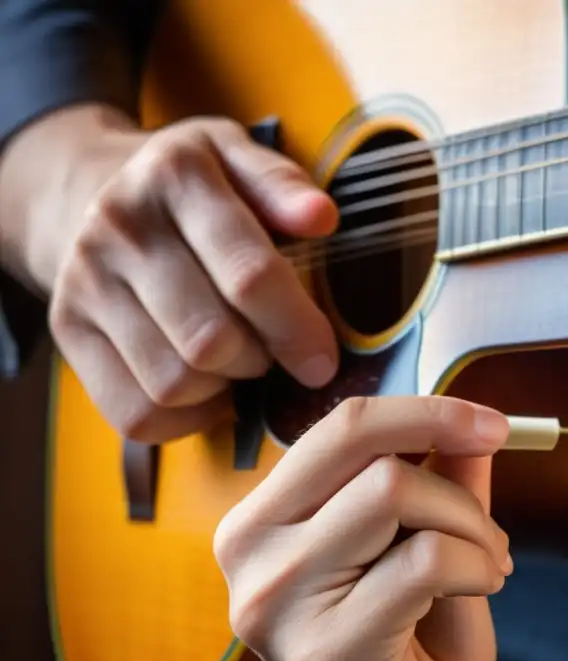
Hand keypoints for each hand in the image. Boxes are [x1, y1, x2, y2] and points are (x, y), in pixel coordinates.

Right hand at [42, 112, 339, 442]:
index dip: (297, 329)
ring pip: (173, 383)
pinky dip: (184, 419)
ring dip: (223, 388)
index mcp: (175, 176)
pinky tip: (208, 391)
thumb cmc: (192, 186)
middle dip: (260, 360)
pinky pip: (135, 412)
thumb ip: (283, 185)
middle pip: (210, 341)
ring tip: (238, 360)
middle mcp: (119, 227)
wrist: (90, 189)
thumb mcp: (238, 157)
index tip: (323, 358)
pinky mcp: (66, 329)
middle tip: (274, 349)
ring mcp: (84, 282)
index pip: (249, 276)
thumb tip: (322, 217)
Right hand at [213, 396, 512, 660]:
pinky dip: (476, 567)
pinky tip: (479, 591)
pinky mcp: (325, 652)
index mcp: (263, 520)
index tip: (490, 422)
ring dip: (469, 525)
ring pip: (394, 493)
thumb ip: (443, 482)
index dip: (423, 410)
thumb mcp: (430, 545)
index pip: (338, 428)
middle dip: (451, 468)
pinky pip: (425, 560)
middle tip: (492, 507)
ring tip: (487, 564)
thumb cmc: (416, 650)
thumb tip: (469, 424)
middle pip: (361, 448)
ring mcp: (277, 605)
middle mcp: (249, 554)